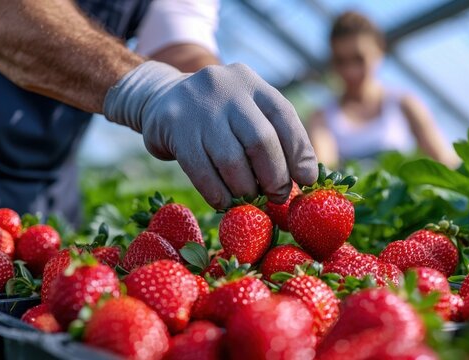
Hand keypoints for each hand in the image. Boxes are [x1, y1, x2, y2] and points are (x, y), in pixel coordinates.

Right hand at [104, 61, 317, 208]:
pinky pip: (201, 171)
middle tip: (277, 196)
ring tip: (250, 199)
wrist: (162, 100)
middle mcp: (227, 88)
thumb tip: (306, 176)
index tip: (306, 179)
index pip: (284, 117)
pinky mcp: (173, 126)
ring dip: (246, 189)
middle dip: (275, 176)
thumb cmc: (219, 118)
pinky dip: (218, 193)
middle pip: (261, 140)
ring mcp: (198, 106)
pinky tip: (224, 202)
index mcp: (252, 84)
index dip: (299, 152)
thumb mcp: (247, 112)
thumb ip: (274, 136)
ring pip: (231, 160)